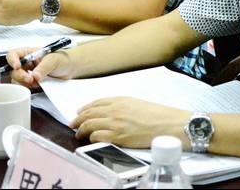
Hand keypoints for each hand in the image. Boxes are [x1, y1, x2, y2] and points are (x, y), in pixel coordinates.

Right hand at [7, 48, 71, 87]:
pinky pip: (24, 86)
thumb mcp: (53, 60)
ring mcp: (28, 73)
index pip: (13, 54)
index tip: (17, 67)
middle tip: (30, 79)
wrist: (70, 69)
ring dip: (23, 83)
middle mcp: (26, 63)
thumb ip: (44, 67)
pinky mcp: (32, 83)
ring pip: (17, 79)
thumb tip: (35, 76)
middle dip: (20, 75)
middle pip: (13, 69)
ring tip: (35, 83)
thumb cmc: (62, 59)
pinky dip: (28, 88)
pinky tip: (36, 86)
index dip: (12, 60)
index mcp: (29, 53)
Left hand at [70, 97, 190, 147]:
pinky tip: (90, 139)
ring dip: (81, 130)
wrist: (167, 124)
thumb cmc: (155, 115)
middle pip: (89, 114)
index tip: (78, 113)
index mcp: (119, 100)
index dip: (84, 109)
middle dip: (78, 120)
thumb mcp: (135, 103)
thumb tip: (105, 111)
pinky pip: (97, 136)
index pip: (95, 103)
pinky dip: (91, 138)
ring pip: (90, 125)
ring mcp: (115, 124)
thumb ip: (119, 105)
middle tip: (72, 124)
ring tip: (78, 134)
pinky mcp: (118, 137)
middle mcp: (115, 110)